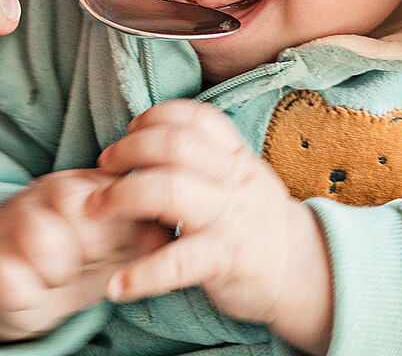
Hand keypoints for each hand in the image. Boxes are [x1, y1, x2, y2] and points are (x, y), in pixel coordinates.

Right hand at [0, 168, 169, 342]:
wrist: (23, 280)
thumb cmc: (81, 259)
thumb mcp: (119, 245)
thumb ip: (144, 235)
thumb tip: (167, 234)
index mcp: (86, 183)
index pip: (111, 185)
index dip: (121, 224)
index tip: (119, 246)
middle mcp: (47, 191)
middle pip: (72, 202)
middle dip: (89, 244)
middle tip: (87, 260)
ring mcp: (13, 217)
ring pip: (39, 236)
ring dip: (56, 269)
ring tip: (59, 276)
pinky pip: (8, 274)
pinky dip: (26, 292)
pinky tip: (33, 288)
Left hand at [89, 100, 332, 355]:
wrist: (305, 271)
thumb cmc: (255, 217)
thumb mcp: (239, 175)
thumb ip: (203, 156)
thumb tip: (144, 139)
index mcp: (234, 155)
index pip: (195, 117)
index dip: (156, 116)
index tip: (132, 129)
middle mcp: (233, 178)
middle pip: (174, 145)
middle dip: (129, 150)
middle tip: (105, 165)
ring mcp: (230, 217)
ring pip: (170, 190)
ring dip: (122, 196)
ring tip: (95, 209)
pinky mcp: (227, 259)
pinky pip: (179, 263)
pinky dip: (143, 274)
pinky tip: (117, 285)